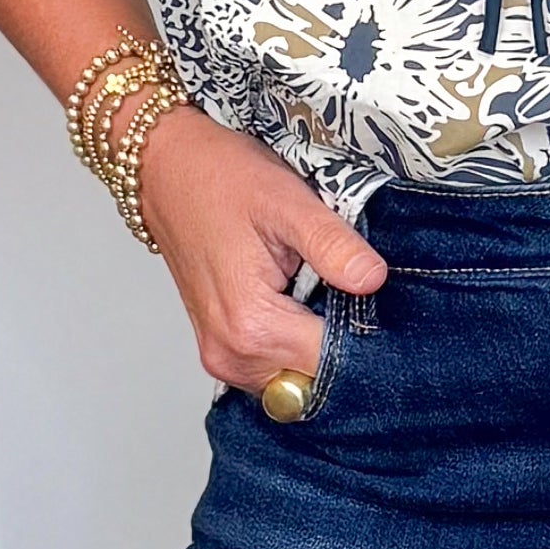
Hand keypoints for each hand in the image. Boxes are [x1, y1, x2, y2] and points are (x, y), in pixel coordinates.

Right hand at [135, 105, 385, 389]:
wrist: (170, 171)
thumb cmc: (221, 181)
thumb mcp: (288, 203)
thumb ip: (333, 247)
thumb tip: (373, 280)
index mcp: (251, 325)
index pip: (334, 362)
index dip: (366, 334)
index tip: (379, 302)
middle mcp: (232, 354)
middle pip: (317, 376)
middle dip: (342, 341)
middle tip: (346, 287)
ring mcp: (224, 358)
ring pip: (300, 377)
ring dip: (318, 341)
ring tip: (317, 288)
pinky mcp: (223, 351)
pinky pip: (278, 366)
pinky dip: (297, 342)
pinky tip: (299, 301)